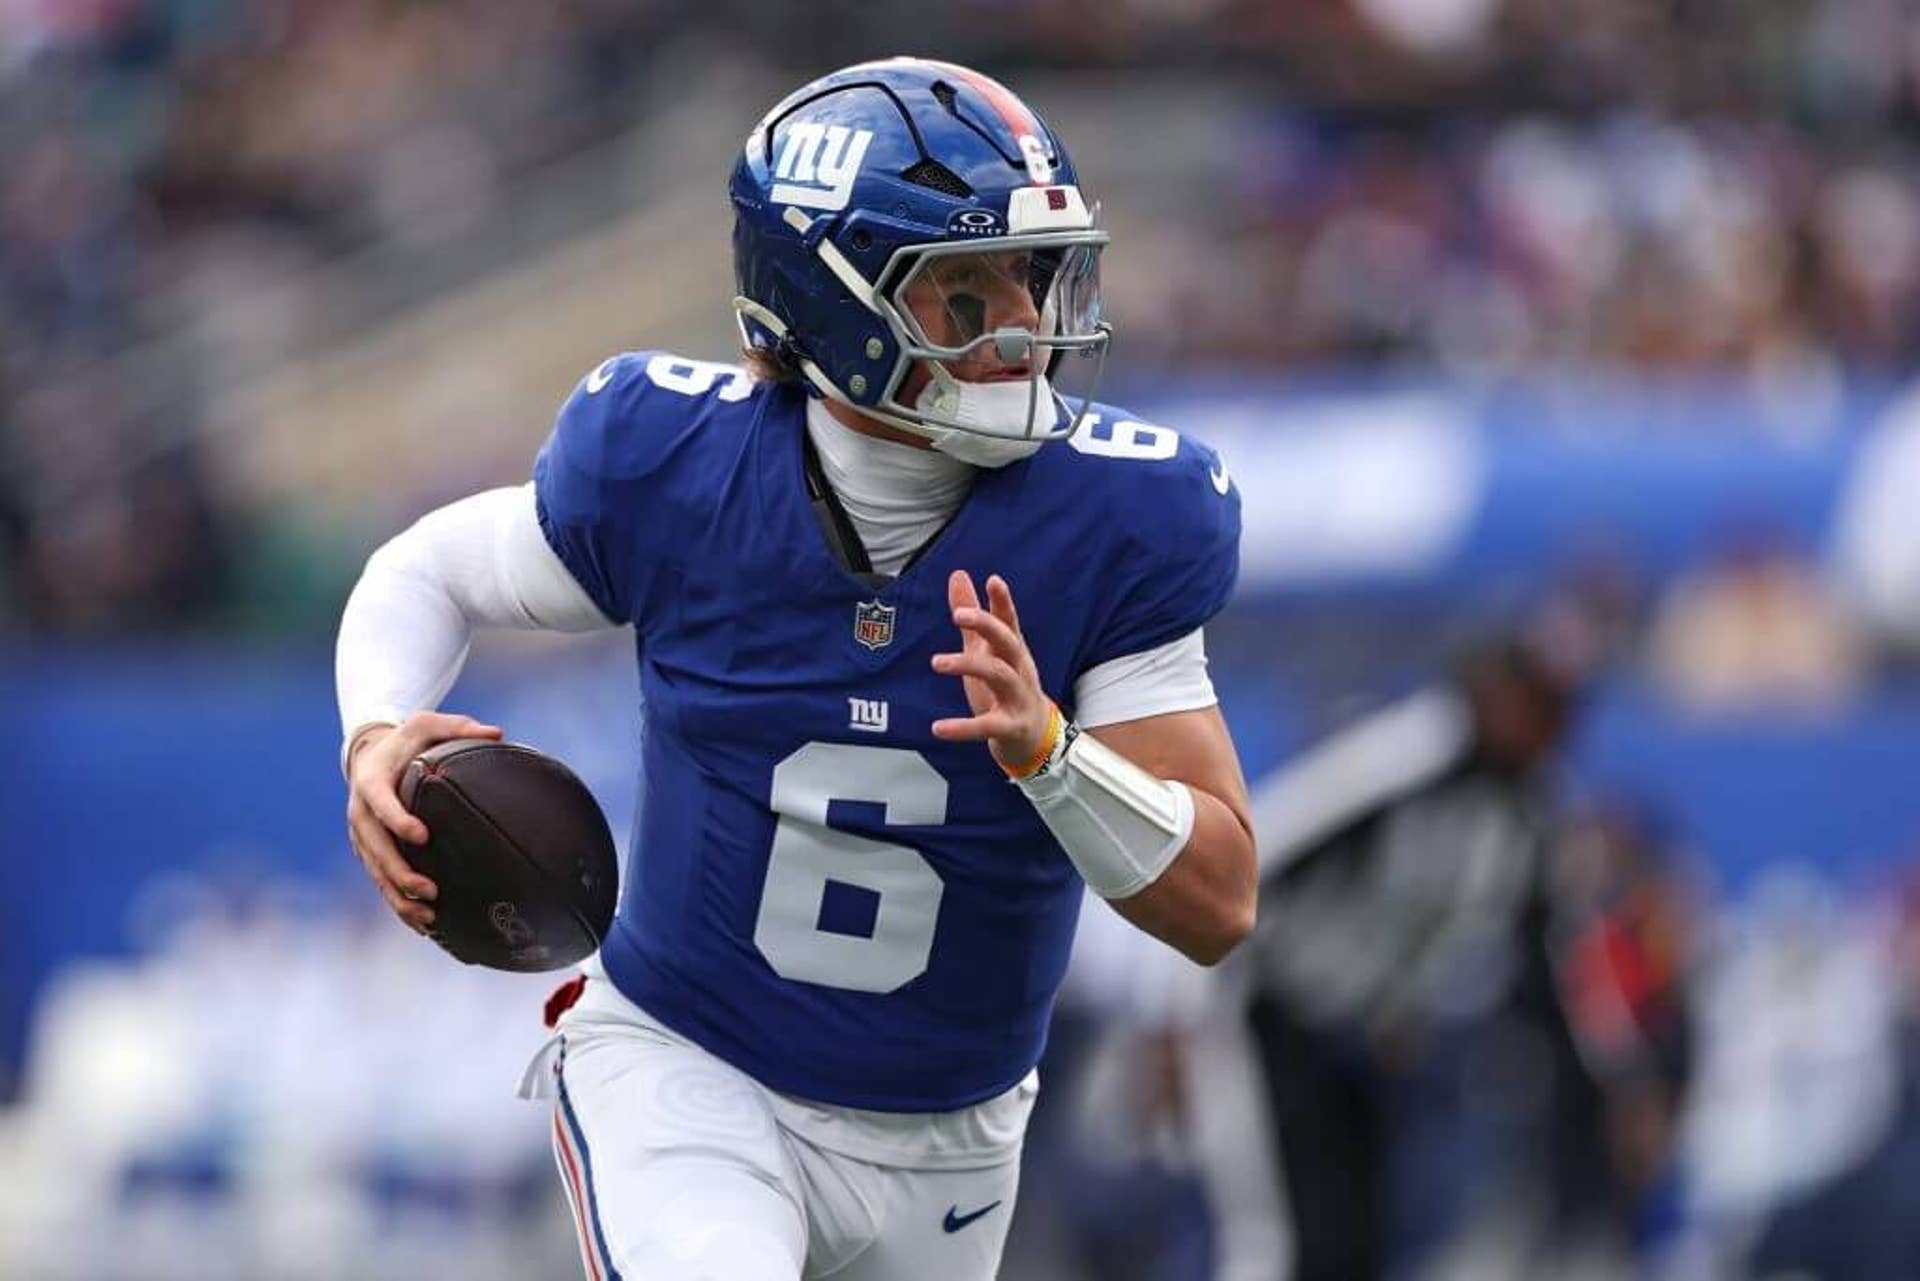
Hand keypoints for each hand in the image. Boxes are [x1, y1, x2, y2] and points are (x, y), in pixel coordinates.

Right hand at [345, 711, 501, 930]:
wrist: (369, 755)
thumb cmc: (405, 740)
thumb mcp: (426, 724)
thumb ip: (458, 726)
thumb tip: (498, 733)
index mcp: (372, 782)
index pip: (380, 803)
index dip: (397, 820)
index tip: (421, 835)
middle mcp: (361, 813)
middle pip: (377, 849)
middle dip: (401, 873)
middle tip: (431, 891)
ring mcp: (362, 838)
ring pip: (377, 873)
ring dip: (399, 897)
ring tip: (429, 918)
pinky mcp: (369, 852)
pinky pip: (381, 882)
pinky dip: (398, 904)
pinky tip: (422, 925)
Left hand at [930, 571, 1053, 773]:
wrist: (1035, 738)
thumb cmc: (1008, 688)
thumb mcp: (987, 652)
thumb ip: (971, 617)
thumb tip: (958, 575)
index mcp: (1012, 651)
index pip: (1009, 621)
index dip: (1003, 601)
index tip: (993, 580)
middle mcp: (1019, 670)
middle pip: (1008, 642)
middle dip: (987, 625)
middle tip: (958, 615)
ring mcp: (1018, 698)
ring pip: (999, 676)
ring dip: (968, 666)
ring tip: (937, 662)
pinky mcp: (1011, 727)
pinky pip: (987, 726)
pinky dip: (962, 727)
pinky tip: (938, 728)